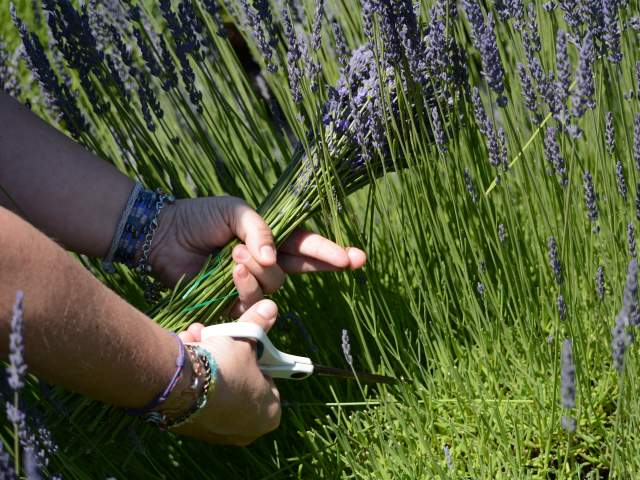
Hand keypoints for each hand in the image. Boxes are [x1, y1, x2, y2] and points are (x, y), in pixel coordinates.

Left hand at [148, 196, 365, 315]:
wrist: (164, 236)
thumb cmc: (199, 218)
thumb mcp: (235, 211)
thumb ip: (260, 230)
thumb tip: (273, 258)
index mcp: (269, 237)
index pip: (305, 245)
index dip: (330, 252)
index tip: (357, 258)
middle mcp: (265, 262)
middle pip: (301, 267)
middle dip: (326, 263)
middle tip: (345, 260)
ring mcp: (250, 283)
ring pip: (275, 284)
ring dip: (260, 270)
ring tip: (235, 254)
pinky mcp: (232, 301)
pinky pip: (251, 301)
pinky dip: (246, 284)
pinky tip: (233, 269)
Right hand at [172, 300, 280, 444]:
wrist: (182, 387)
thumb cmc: (226, 367)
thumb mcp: (246, 340)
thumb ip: (259, 325)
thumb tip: (270, 307)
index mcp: (269, 415)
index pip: (269, 383)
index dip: (259, 360)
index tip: (249, 346)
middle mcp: (244, 431)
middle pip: (240, 383)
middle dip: (228, 356)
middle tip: (220, 337)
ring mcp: (215, 431)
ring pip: (215, 386)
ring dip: (206, 359)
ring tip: (197, 336)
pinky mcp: (189, 427)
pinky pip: (194, 394)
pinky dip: (191, 374)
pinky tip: (185, 351)